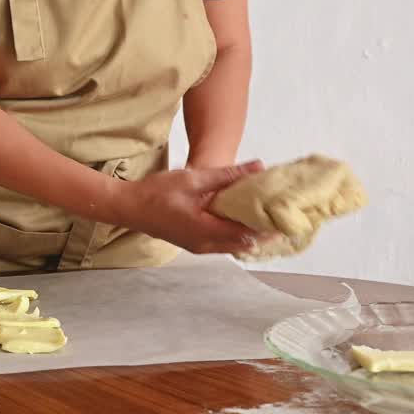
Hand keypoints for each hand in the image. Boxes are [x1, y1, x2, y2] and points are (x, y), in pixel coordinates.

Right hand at [113, 160, 272, 254]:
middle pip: (244, 244)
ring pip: (233, 246)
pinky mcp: (192, 243)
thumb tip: (258, 167)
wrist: (128, 207)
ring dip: (250, 234)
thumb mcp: (193, 179)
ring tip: (267, 219)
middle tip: (282, 218)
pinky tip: (242, 222)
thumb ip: (227, 175)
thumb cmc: (156, 193)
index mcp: (205, 230)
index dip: (268, 227)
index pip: (247, 233)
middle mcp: (204, 244)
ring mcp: (197, 246)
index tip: (286, 217)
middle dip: (263, 233)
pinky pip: (222, 244)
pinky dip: (236, 235)